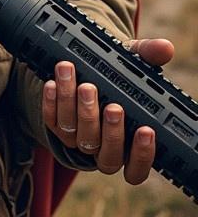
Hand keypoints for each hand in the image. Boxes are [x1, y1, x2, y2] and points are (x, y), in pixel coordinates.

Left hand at [43, 38, 174, 183]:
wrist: (87, 68)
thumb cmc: (118, 75)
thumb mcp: (133, 64)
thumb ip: (148, 57)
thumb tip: (165, 48)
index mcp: (129, 145)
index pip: (137, 169)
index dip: (142, 155)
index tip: (146, 129)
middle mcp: (103, 149)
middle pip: (106, 155)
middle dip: (108, 129)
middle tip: (110, 104)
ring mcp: (78, 140)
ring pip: (76, 136)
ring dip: (76, 108)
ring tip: (80, 81)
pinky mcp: (56, 127)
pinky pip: (51, 122)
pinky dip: (51, 103)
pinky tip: (52, 83)